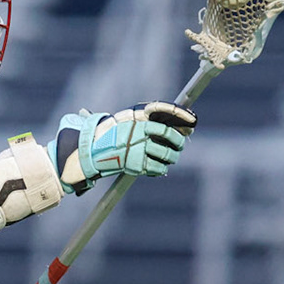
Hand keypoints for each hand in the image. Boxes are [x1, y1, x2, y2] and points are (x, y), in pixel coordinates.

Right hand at [48, 101, 195, 192]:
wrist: (90, 151)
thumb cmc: (112, 134)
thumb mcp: (127, 120)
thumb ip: (149, 119)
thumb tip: (180, 125)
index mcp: (137, 117)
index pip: (164, 114)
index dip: (182, 117)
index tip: (193, 122)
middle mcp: (139, 132)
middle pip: (169, 136)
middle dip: (178, 141)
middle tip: (180, 144)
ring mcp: (137, 149)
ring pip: (166, 154)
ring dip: (172, 157)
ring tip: (171, 157)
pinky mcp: (135, 165)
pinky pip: (158, 168)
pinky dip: (160, 169)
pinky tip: (159, 167)